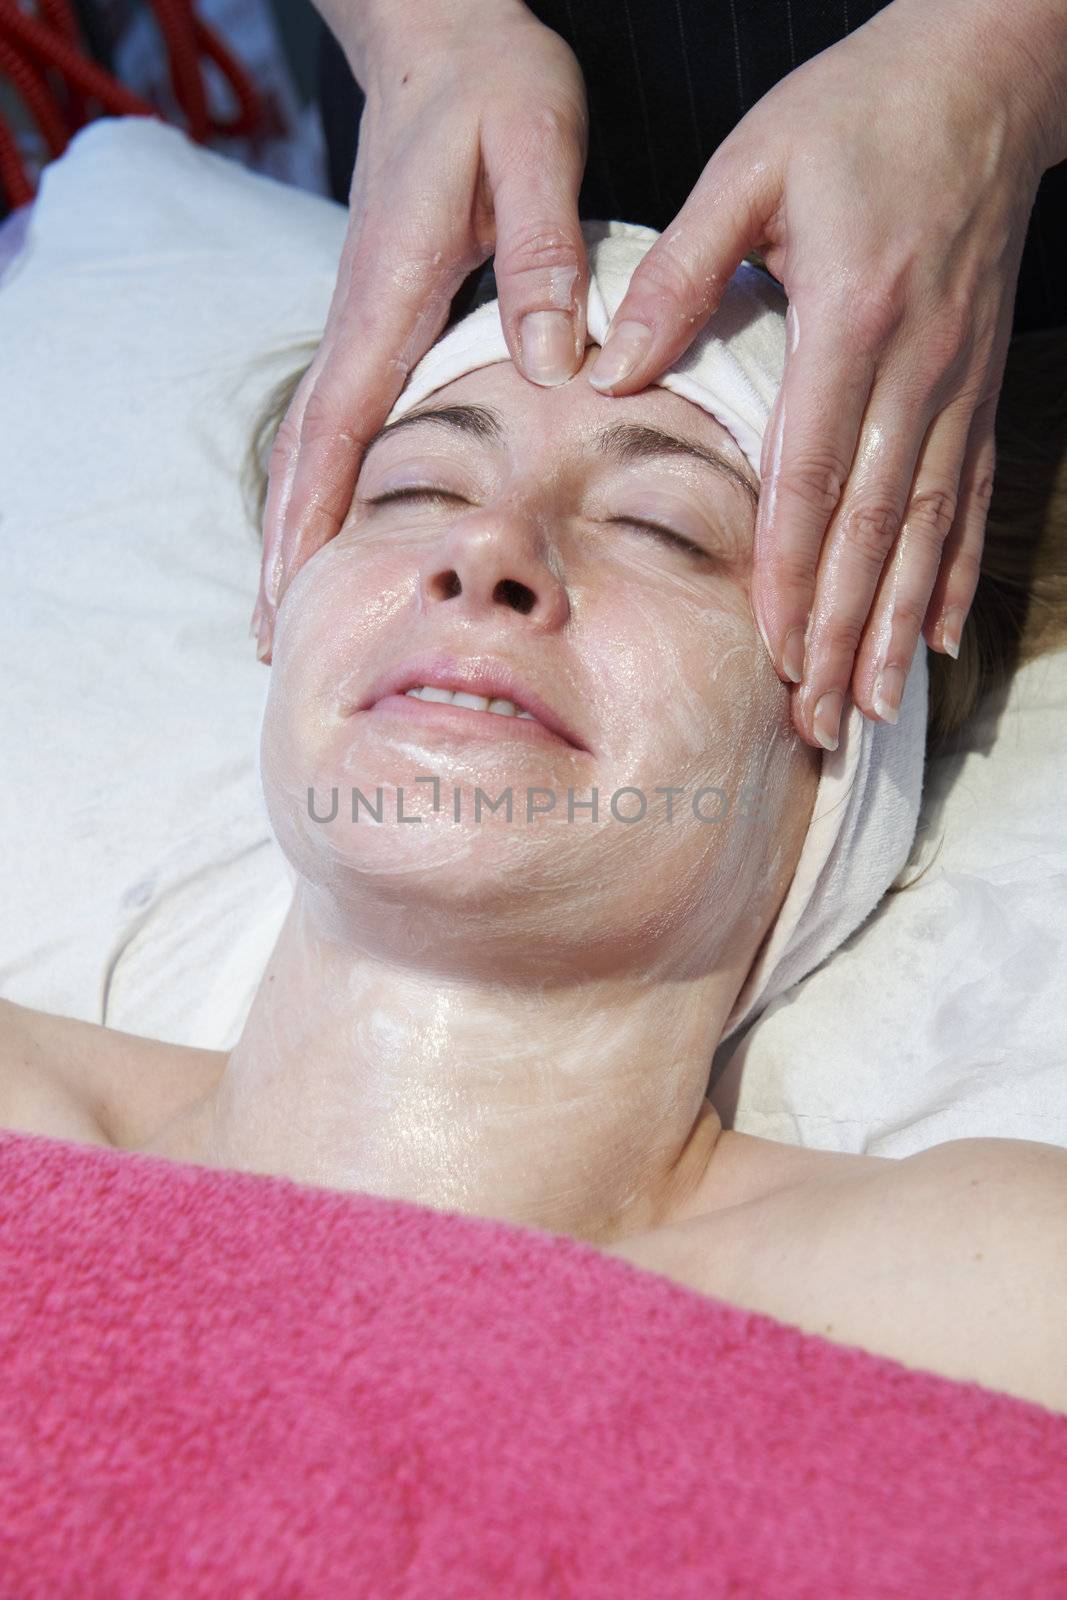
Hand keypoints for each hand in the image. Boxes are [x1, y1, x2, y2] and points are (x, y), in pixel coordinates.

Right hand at [253, 0, 590, 662]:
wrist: (445, 33)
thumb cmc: (493, 85)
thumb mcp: (536, 145)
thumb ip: (544, 251)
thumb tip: (556, 365)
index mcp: (391, 292)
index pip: (339, 426)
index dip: (313, 517)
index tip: (292, 593)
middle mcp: (363, 318)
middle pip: (306, 453)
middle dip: (283, 547)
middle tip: (269, 637)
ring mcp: (366, 320)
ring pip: (316, 441)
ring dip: (296, 523)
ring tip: (288, 604)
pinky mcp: (383, 317)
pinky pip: (344, 417)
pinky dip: (325, 480)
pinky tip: (336, 523)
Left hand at [583, 0, 1056, 749]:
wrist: (985, 72)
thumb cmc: (856, 112)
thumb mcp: (749, 167)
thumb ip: (678, 273)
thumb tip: (606, 369)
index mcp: (850, 319)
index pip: (813, 475)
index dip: (790, 573)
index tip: (770, 652)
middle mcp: (915, 367)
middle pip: (874, 528)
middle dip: (842, 632)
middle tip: (818, 720)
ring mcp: (957, 383)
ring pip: (929, 529)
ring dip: (898, 627)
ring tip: (873, 708)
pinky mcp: (978, 384)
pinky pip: (972, 496)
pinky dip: (955, 574)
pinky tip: (938, 638)